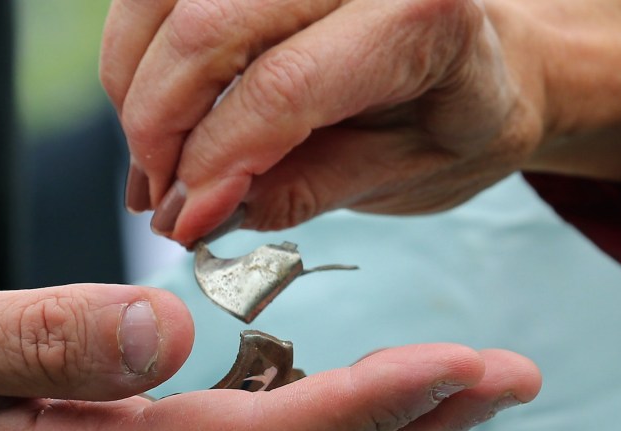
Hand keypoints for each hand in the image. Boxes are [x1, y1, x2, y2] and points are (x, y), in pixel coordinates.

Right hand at [102, 0, 620, 246]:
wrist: (485, 53)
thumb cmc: (458, 117)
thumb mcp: (406, 175)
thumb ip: (305, 190)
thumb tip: (202, 210)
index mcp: (422, 16)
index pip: (283, 87)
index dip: (215, 161)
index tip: (184, 220)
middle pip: (206, 27)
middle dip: (158, 123)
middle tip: (160, 197)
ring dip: (134, 82)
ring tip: (152, 159)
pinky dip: (139, 49)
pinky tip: (152, 102)